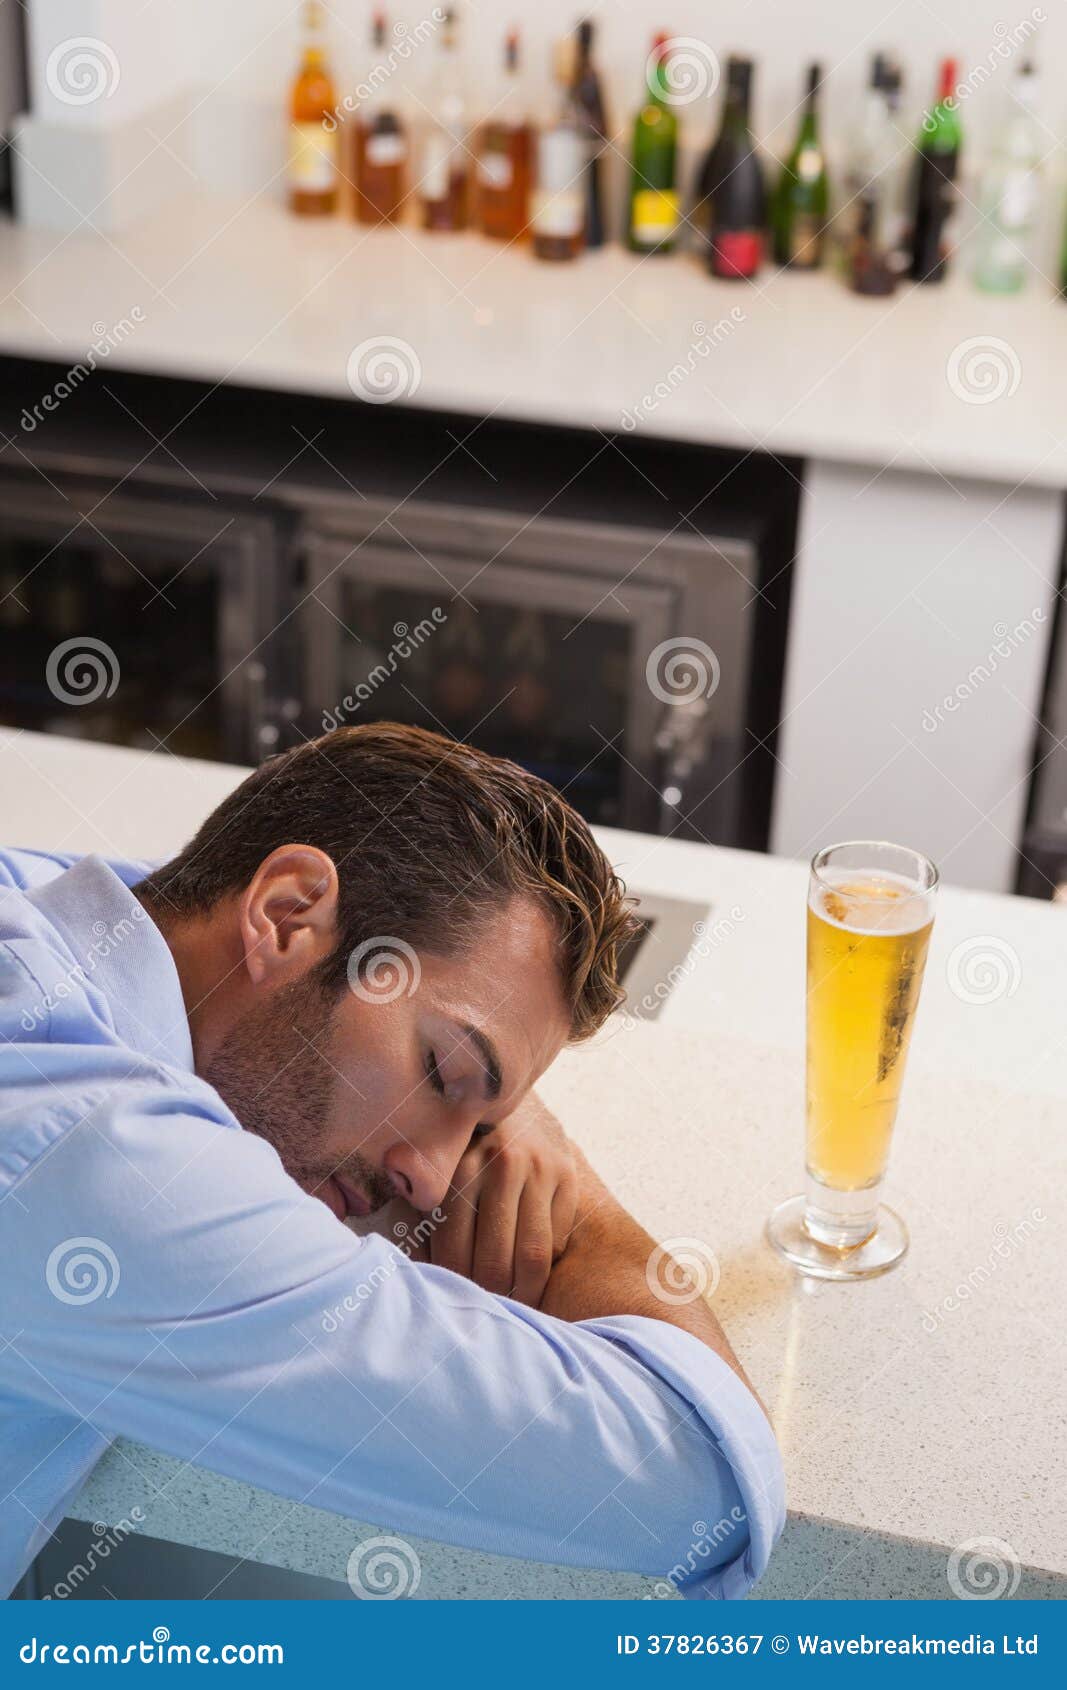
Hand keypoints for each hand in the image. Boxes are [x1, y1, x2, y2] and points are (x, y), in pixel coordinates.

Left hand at [428, 1093, 577, 1304]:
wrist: (502, 1091)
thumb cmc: (457, 1145)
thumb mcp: (430, 1169)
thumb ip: (415, 1214)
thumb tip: (413, 1273)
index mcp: (459, 1168)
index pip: (457, 1252)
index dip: (456, 1287)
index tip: (456, 1304)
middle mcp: (501, 1164)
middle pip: (498, 1260)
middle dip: (491, 1297)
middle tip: (487, 1314)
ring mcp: (539, 1168)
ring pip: (534, 1255)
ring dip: (525, 1293)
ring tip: (515, 1306)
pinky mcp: (567, 1174)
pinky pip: (559, 1238)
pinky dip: (547, 1263)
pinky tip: (532, 1270)